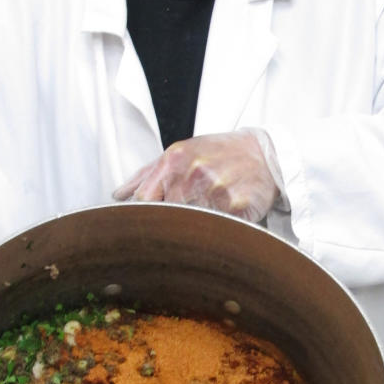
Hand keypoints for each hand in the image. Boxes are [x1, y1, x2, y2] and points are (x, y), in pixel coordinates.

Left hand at [114, 130, 278, 222]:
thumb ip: (147, 174)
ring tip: (207, 216)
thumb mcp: (181, 153)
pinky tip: (223, 220)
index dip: (144, 216)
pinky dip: (218, 230)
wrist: (264, 154)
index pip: (144, 199)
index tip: (147, 224)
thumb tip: (119, 195)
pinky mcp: (238, 207)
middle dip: (172, 222)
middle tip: (182, 223)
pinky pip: (217, 230)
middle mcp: (193, 174)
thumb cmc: (219, 154)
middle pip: (166, 216)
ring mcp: (216, 190)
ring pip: (191, 225)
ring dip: (196, 227)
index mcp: (174, 160)